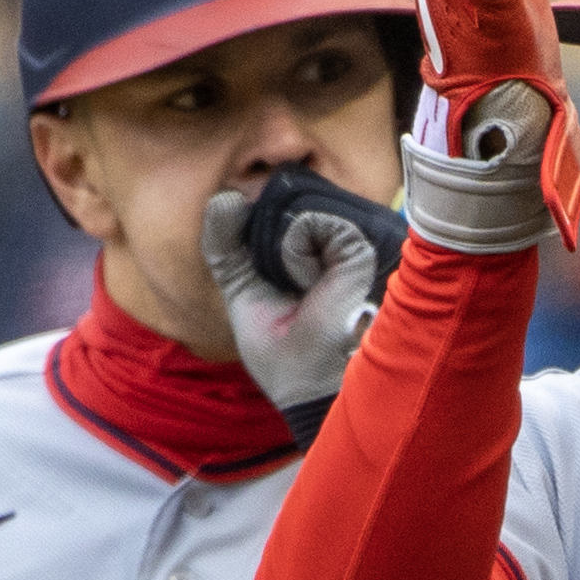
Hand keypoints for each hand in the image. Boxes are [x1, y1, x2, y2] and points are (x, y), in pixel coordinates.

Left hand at [201, 171, 397, 442]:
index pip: (268, 214)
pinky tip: (311, 283)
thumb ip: (224, 244)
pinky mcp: (354, 249)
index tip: (253, 265)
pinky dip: (298, 252)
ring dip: (282, 255)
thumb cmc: (280, 351)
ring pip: (293, 215)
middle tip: (285, 289)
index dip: (248, 225)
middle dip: (265, 243)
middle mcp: (325, 248)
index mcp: (301, 258)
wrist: (306, 382)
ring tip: (302, 290)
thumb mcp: (239, 287)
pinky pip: (310, 223)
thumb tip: (226, 197)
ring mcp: (341, 247)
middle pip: (278, 209)